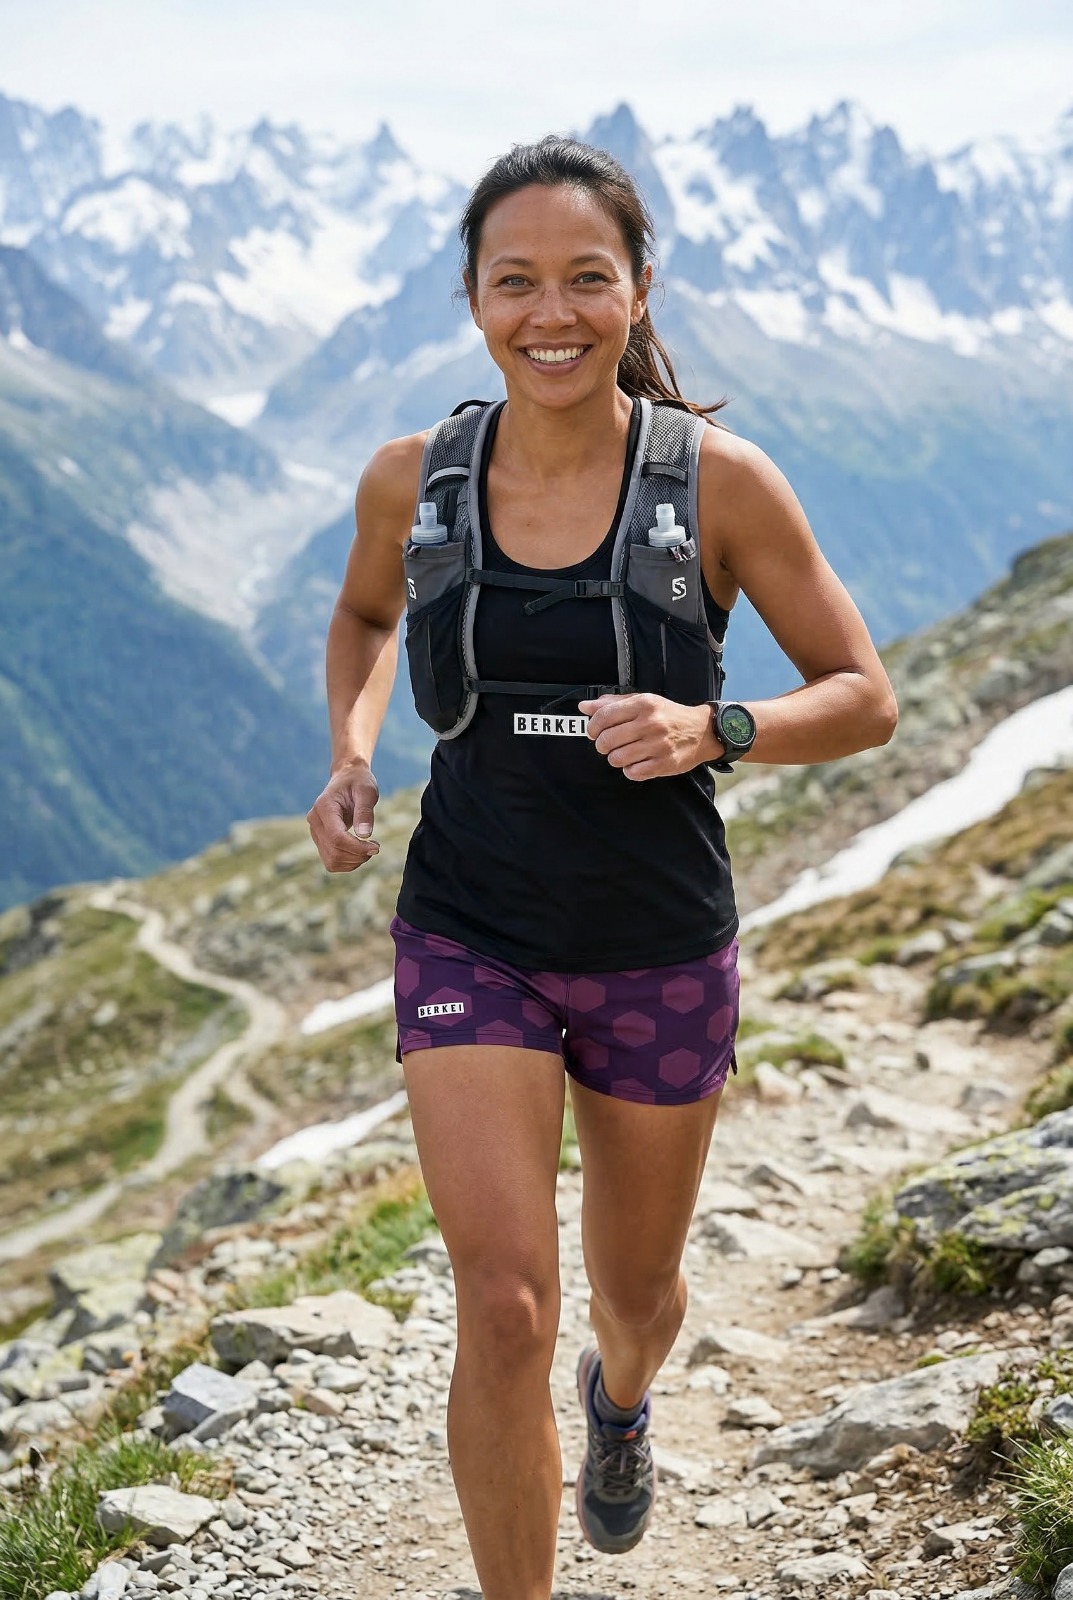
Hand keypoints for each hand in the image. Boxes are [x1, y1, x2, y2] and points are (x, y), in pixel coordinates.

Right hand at [306, 760, 380, 871]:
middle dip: (358, 855)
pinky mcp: (320, 840)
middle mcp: (315, 821)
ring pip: (331, 861)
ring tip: (368, 849)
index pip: (336, 837)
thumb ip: (365, 811)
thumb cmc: (358, 782)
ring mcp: (315, 832)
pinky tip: (359, 852)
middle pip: (334, 851)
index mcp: (323, 807)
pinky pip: (331, 861)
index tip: (376, 847)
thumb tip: (364, 834)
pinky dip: (348, 863)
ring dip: (353, 862)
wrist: (347, 778)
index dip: (357, 847)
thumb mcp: (367, 791)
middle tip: (375, 847)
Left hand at [578, 694, 714, 779]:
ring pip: (617, 759)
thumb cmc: (668, 715)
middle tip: (609, 744)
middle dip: (602, 745)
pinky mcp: (664, 763)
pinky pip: (633, 773)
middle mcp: (651, 723)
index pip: (604, 716)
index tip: (593, 733)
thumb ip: (612, 703)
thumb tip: (584, 706)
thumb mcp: (643, 701)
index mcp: (644, 704)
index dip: (592, 727)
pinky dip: (630, 770)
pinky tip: (636, 763)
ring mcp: (658, 745)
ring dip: (616, 758)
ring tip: (624, 753)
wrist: (701, 731)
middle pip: (607, 740)